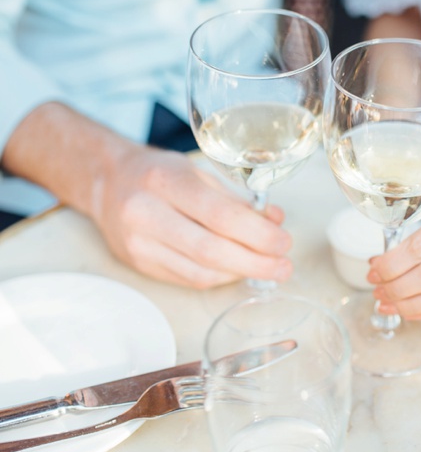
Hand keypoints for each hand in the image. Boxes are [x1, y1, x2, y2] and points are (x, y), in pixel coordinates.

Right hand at [92, 145, 291, 288]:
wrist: (106, 182)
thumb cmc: (159, 173)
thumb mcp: (197, 172)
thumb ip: (236, 198)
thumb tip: (275, 221)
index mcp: (165, 182)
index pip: (220, 216)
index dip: (258, 234)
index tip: (284, 242)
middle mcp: (146, 214)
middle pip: (212, 250)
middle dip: (256, 262)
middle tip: (284, 266)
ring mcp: (138, 243)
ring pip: (200, 271)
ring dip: (241, 273)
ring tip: (268, 269)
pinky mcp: (138, 264)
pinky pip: (188, 279)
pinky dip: (219, 277)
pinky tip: (238, 269)